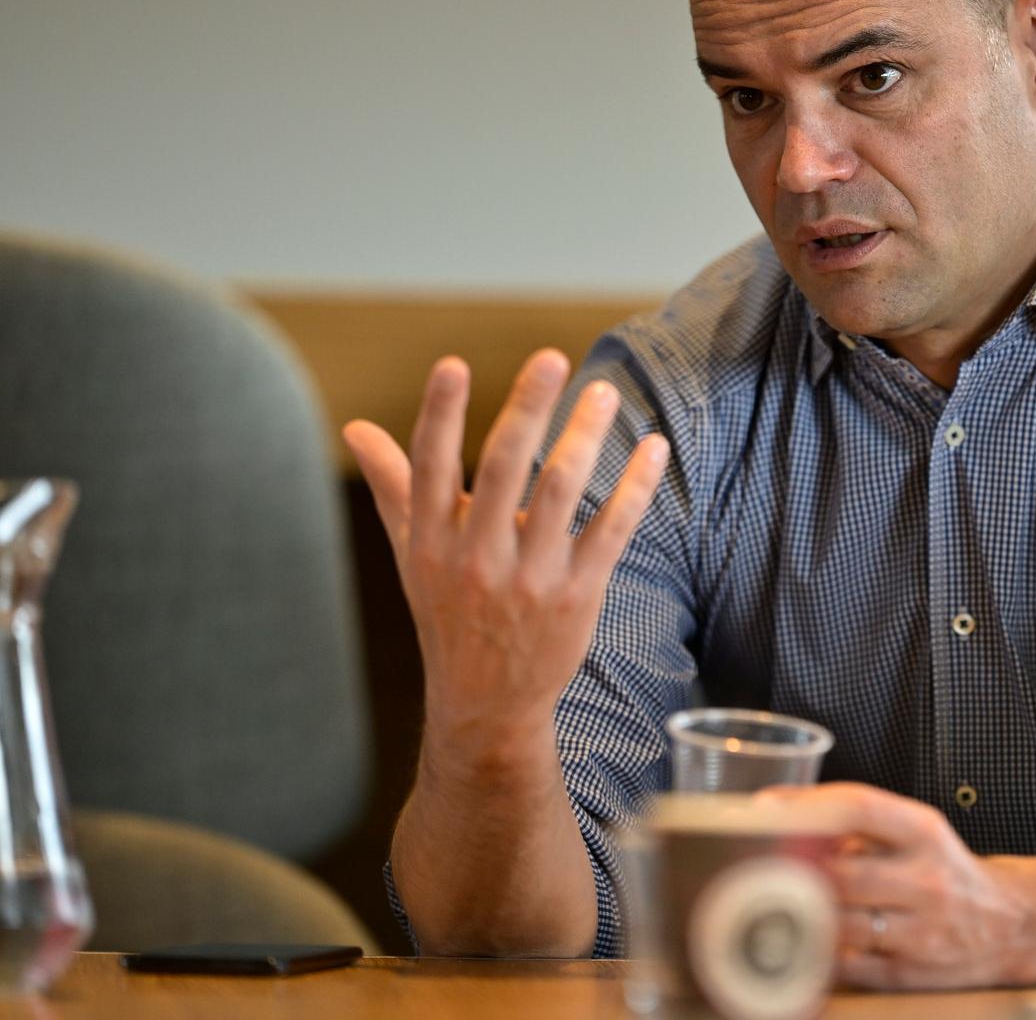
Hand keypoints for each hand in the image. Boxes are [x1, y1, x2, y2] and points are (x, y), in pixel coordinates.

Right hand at [342, 349, 668, 757]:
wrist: (486, 703)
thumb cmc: (448, 613)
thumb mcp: (412, 553)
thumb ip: (394, 484)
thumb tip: (356, 427)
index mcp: (430, 541)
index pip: (430, 466)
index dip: (439, 415)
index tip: (453, 364)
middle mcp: (475, 557)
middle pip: (501, 468)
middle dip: (526, 409)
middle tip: (552, 358)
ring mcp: (528, 578)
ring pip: (560, 492)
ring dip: (585, 437)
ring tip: (606, 393)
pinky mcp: (576, 596)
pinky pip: (611, 530)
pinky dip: (635, 486)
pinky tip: (653, 446)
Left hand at [758, 783, 1035, 989]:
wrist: (1013, 925)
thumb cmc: (948, 872)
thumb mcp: (917, 833)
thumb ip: (859, 826)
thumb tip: (781, 817)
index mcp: (924, 832)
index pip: (859, 807)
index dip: (807, 806)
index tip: (766, 808)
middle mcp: (927, 880)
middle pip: (840, 873)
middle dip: (791, 871)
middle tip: (751, 865)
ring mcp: (920, 932)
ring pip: (837, 925)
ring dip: (798, 916)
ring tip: (767, 905)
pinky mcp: (908, 974)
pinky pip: (845, 966)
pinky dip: (818, 954)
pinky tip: (802, 941)